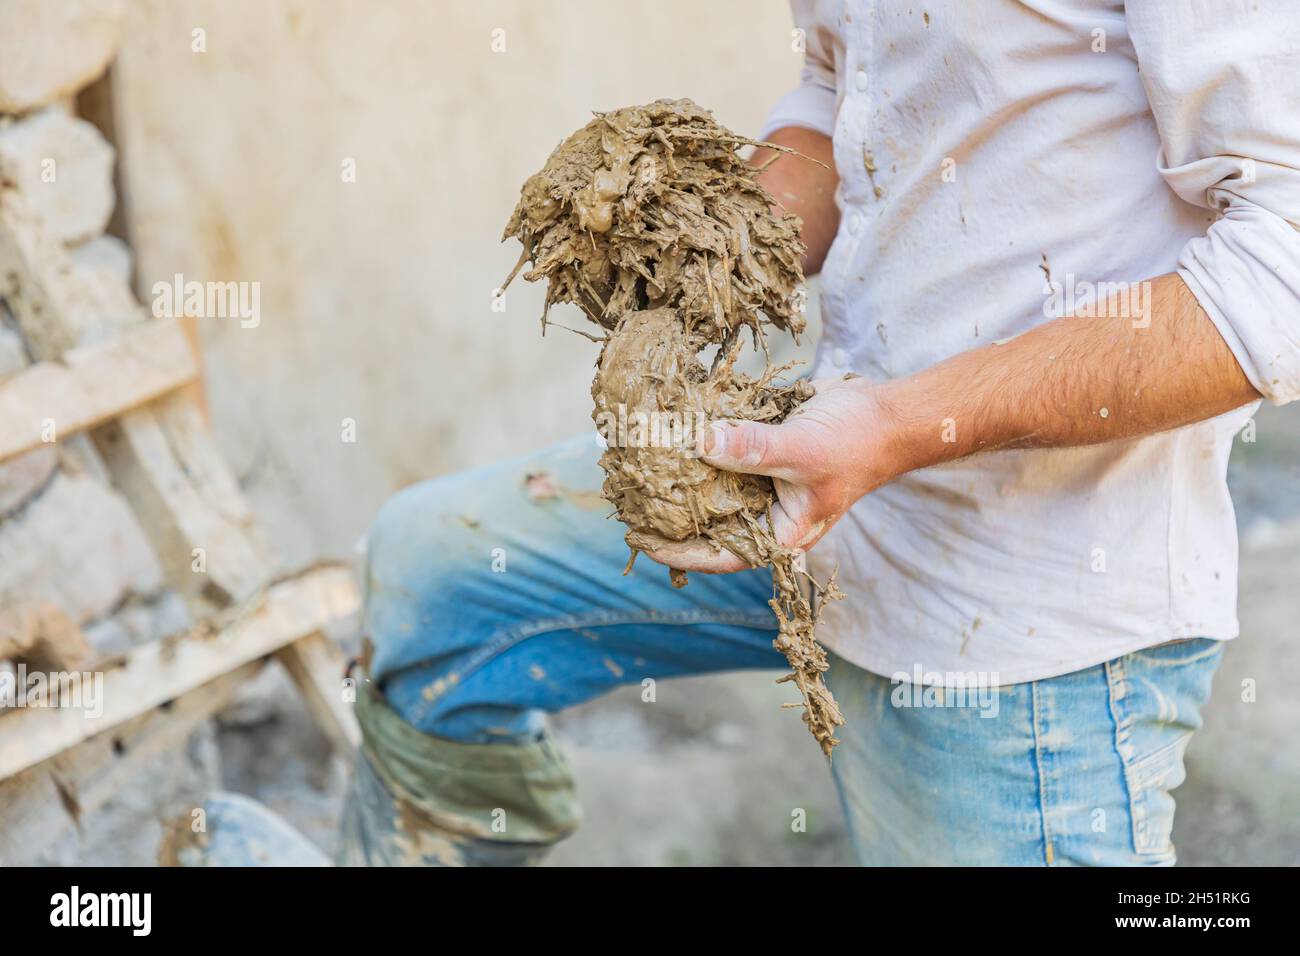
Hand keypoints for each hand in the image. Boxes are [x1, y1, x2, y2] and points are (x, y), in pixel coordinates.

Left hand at [645, 375, 899, 572]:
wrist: (888, 411)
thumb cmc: (857, 442)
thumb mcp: (803, 450)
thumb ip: (752, 448)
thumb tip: (700, 443)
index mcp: (779, 530)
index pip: (719, 555)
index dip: (678, 552)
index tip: (639, 538)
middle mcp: (767, 510)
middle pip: (709, 521)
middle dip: (671, 511)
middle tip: (627, 498)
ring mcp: (764, 481)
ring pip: (713, 485)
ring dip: (681, 474)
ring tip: (637, 465)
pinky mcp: (762, 451)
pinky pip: (725, 451)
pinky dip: (701, 442)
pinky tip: (670, 428)